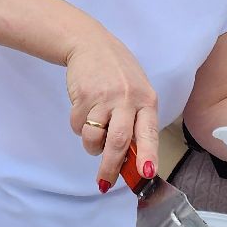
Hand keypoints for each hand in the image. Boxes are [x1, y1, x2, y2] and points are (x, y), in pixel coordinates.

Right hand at [64, 28, 159, 191]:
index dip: (148, 155)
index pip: (149, 133)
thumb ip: (136, 121)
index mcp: (147, 100)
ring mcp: (105, 97)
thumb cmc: (117, 73)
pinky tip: (83, 111)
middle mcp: (128, 99)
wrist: (90, 44)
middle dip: (111, 166)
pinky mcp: (83, 96)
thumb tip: (130, 159)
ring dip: (91, 145)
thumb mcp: (136, 92)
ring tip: (93, 134)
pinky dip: (78, 126)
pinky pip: (77, 125)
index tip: (146, 174)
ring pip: (94, 137)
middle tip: (104, 182)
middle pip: (119, 142)